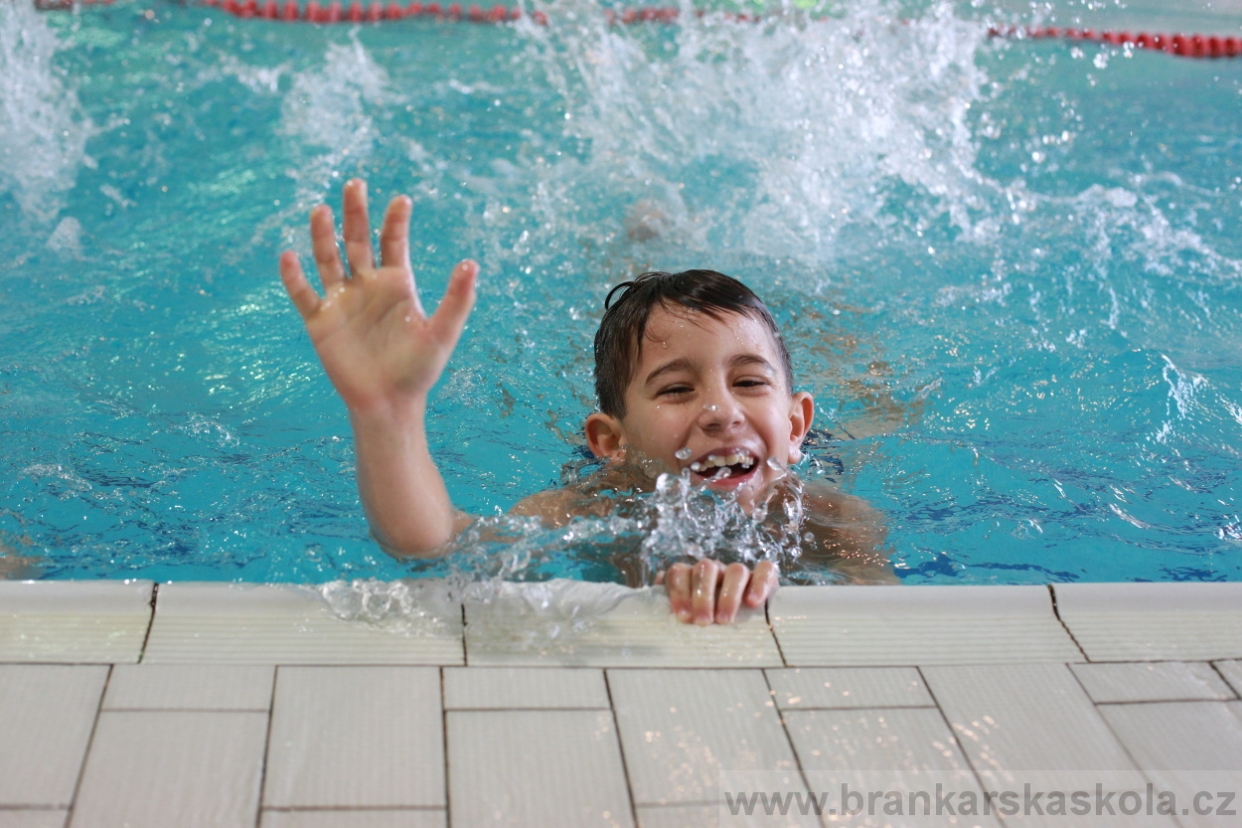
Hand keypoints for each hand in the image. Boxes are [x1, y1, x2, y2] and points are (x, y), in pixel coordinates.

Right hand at [279, 179, 476, 416]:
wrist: (389, 404)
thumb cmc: (419, 370)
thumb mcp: (442, 332)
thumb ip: (457, 299)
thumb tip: (471, 264)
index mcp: (397, 284)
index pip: (393, 242)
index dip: (395, 221)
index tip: (402, 200)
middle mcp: (367, 286)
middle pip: (357, 240)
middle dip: (355, 213)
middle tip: (355, 184)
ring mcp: (342, 301)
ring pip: (327, 259)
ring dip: (322, 235)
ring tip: (321, 210)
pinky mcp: (320, 321)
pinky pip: (303, 294)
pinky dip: (294, 277)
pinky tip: (289, 257)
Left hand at [657, 559, 778, 624]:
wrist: (745, 626)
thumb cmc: (706, 626)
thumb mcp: (688, 620)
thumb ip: (673, 614)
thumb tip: (654, 615)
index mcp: (691, 576)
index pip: (679, 571)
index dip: (678, 591)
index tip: (682, 617)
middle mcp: (714, 570)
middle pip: (705, 568)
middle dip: (702, 595)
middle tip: (703, 622)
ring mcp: (738, 572)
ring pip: (735, 570)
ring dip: (728, 595)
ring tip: (724, 620)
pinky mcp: (765, 577)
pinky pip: (765, 570)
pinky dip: (760, 584)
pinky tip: (753, 603)